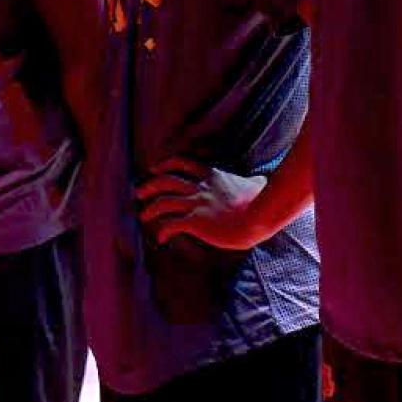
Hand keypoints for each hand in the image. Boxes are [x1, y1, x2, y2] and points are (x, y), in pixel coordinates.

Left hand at [136, 157, 267, 250]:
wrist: (259, 217)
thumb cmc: (261, 202)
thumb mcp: (255, 184)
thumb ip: (253, 180)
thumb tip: (262, 179)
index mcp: (211, 175)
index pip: (181, 163)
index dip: (165, 165)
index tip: (155, 169)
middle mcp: (200, 187)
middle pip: (165, 180)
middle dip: (149, 186)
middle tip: (139, 193)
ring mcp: (196, 204)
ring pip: (163, 202)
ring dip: (150, 209)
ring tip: (143, 216)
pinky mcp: (196, 222)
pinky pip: (171, 224)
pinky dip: (162, 230)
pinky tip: (161, 238)